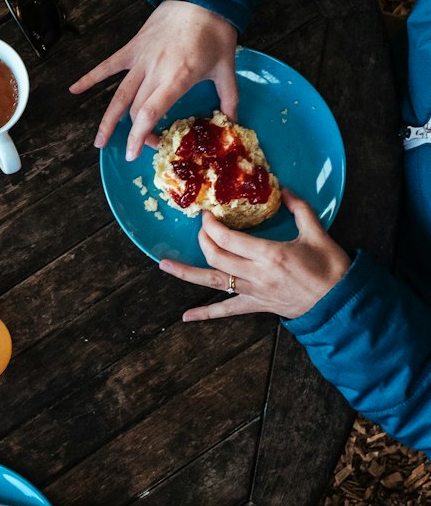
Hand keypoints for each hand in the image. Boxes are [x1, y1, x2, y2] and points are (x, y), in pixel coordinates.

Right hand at [69, 1, 238, 159]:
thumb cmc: (215, 32)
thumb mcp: (227, 68)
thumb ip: (229, 98)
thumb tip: (232, 122)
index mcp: (176, 77)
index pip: (149, 112)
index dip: (140, 136)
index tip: (137, 153)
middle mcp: (154, 71)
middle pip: (135, 110)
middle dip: (136, 133)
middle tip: (143, 147)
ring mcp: (140, 59)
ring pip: (118, 95)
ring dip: (107, 120)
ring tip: (99, 142)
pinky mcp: (133, 48)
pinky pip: (108, 65)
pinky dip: (89, 77)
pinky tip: (73, 90)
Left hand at [159, 191, 351, 320]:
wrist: (341, 303)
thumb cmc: (331, 267)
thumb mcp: (316, 232)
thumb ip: (298, 207)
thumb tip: (282, 188)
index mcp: (269, 254)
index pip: (228, 238)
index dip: (212, 225)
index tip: (207, 213)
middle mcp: (256, 274)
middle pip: (216, 256)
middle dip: (203, 238)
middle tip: (201, 225)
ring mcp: (253, 292)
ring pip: (213, 282)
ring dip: (186, 273)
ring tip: (164, 265)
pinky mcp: (256, 305)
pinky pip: (226, 310)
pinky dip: (205, 314)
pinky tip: (186, 317)